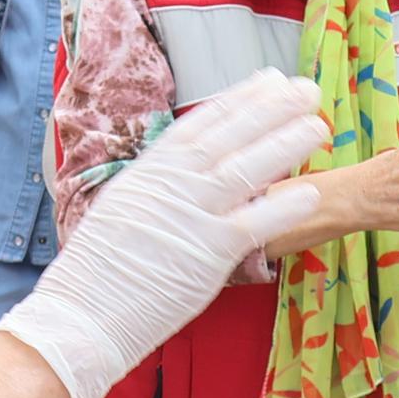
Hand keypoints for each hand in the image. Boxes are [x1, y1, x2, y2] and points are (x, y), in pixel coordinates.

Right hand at [0, 71, 331, 397]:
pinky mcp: (206, 254)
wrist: (80, 316)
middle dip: (271, 108)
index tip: (267, 81)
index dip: (239, 99)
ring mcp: (190, 216)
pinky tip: (312, 192)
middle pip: (230, 136)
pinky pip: (253, 224)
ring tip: (317, 125)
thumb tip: (185, 176)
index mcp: (149, 171)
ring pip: (246, 170)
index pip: (202, 123)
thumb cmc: (98, 274)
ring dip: (286, 144)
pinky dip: (283, 207)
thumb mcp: (123, 209)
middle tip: (305, 88)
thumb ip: (159, 189)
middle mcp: (171, 185)